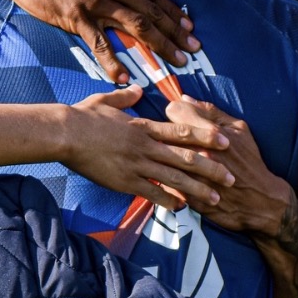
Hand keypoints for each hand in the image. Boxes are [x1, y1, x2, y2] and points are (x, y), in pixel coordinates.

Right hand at [0, 0, 198, 82]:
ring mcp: (94, 0)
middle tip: (192, 51)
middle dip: (175, 34)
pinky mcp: (75, 16)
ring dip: (158, 47)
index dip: (173, 13)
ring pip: (135, 27)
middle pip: (151, 12)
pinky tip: (125, 76)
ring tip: (174, 63)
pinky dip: (113, 61)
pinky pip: (99, 43)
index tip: (188, 28)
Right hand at [63, 86, 233, 210]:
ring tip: (216, 198)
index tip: (224, 141)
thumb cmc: (83, 116)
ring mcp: (136, 165)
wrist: (64, 134)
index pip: (181, 131)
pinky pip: (152, 193)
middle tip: (232, 177)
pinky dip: (169, 201)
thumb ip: (125, 96)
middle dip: (211, 168)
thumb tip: (138, 89)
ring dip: (197, 189)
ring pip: (174, 178)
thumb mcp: (105, 100)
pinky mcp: (124, 181)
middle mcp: (145, 146)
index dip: (205, 136)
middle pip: (185, 157)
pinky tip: (182, 207)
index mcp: (142, 126)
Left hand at [164, 95, 292, 237]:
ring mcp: (193, 175)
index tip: (177, 118)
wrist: (260, 201)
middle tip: (170, 136)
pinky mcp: (188, 195)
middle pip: (164, 132)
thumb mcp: (239, 130)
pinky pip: (164, 181)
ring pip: (161, 157)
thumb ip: (211, 111)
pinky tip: (167, 174)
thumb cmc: (249, 161)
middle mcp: (200, 153)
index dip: (174, 113)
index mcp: (212, 133)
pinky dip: (163, 176)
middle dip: (165, 132)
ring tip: (165, 154)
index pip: (174, 111)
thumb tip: (185, 98)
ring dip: (161, 154)